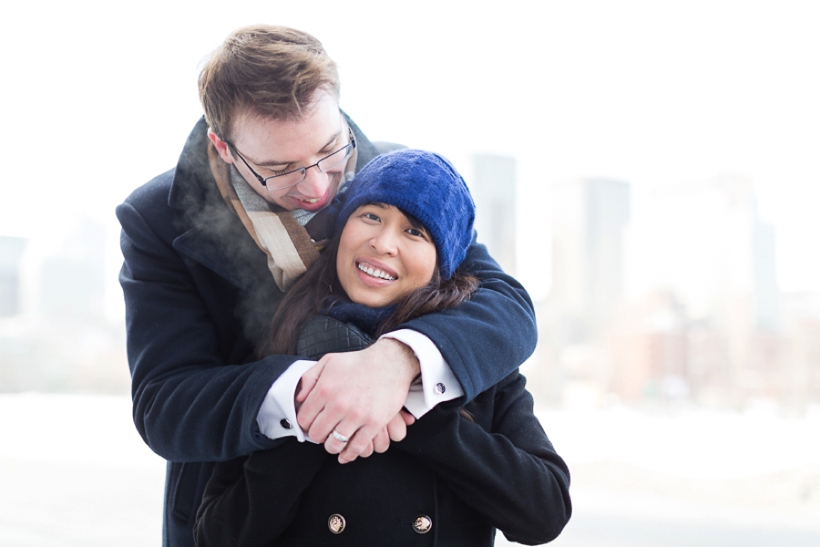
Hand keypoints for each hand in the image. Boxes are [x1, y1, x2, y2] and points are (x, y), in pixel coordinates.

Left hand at [295, 338, 419, 462]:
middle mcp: (338, 404)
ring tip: (334, 443)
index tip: (311, 425)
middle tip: (323, 433)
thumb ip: (309, 378)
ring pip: (334, 444)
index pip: (304, 419)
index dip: (306, 424)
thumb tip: (299, 399)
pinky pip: (357, 447)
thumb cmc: (359, 362)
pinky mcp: (373, 423)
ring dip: (332, 446)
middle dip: (318, 436)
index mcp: (325, 389)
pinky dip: (349, 454)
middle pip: (317, 434)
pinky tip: (346, 454)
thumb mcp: (329, 362)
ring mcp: (356, 415)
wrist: (390, 363)